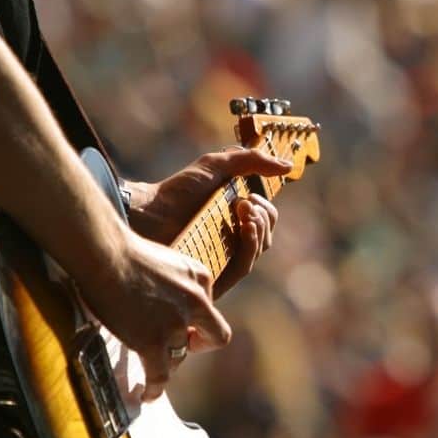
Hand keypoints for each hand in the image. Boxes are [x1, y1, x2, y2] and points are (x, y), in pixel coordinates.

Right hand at [79, 227, 231, 400]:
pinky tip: (147, 395)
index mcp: (202, 279)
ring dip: (165, 359)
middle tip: (171, 344)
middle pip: (209, 337)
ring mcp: (176, 324)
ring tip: (148, 360)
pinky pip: (160, 375)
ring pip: (179, 356)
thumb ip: (182, 283)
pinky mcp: (153, 341)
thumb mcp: (171, 259)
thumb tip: (175, 305)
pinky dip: (155, 388)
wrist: (106, 256)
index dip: (197, 321)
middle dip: (194, 343)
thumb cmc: (128, 253)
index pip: (209, 309)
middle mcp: (196, 302)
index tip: (184, 325)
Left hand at [123, 149, 290, 296]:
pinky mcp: (215, 277)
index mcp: (233, 220)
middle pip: (266, 236)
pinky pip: (244, 265)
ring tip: (243, 209)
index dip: (267, 209)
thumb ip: (252, 160)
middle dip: (264, 216)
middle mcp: (230, 241)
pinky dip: (250, 244)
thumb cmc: (177, 190)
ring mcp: (222, 260)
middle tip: (245, 202)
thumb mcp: (217, 165)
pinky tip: (245, 227)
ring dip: (259, 228)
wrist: (148, 212)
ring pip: (258, 250)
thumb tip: (289, 166)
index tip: (253, 195)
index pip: (265, 221)